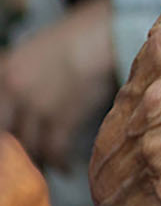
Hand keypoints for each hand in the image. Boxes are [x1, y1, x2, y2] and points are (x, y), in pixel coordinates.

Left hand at [0, 0, 114, 169]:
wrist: (106, 34)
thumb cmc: (73, 41)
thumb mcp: (30, 54)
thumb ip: (13, 81)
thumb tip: (12, 110)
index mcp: (4, 75)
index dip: (3, 139)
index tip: (9, 150)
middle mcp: (14, 92)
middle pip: (5, 137)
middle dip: (13, 154)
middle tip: (20, 165)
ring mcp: (39, 106)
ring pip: (27, 147)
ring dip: (36, 162)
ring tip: (41, 170)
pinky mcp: (64, 118)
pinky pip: (54, 150)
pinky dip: (59, 163)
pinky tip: (64, 168)